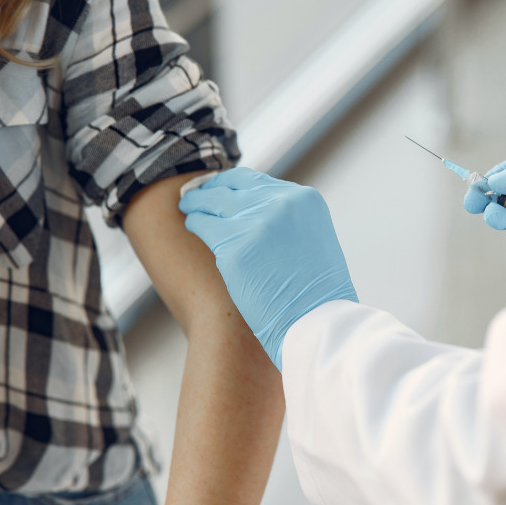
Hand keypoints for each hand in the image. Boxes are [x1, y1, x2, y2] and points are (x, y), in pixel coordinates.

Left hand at [179, 168, 357, 371]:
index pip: (255, 180)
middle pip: (231, 188)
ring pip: (213, 202)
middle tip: (195, 195)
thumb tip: (254, 210)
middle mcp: (281, 204)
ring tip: (188, 207)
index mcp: (304, 200)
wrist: (317, 324)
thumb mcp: (312, 239)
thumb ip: (287, 219)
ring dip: (198, 204)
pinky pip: (203, 225)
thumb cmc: (316, 293)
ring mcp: (256, 224)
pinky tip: (191, 225)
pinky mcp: (234, 248)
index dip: (232, 184)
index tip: (219, 189)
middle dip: (211, 190)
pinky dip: (195, 223)